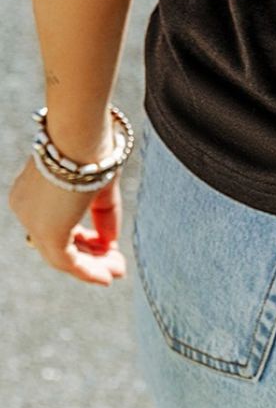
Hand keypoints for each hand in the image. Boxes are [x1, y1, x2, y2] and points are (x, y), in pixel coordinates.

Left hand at [8, 155, 127, 286]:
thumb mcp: (99, 180)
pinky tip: (107, 275)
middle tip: (115, 263)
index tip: (107, 243)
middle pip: (58, 242)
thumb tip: (110, 241)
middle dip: (90, 254)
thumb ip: (104, 211)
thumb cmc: (91, 145)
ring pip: (61, 257)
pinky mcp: (47, 233)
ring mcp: (33, 222)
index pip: (57, 222)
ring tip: (118, 270)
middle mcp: (26, 209)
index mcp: (33, 191)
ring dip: (93, 265)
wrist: (81, 132)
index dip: (84, 236)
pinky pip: (67, 262)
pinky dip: (88, 271)